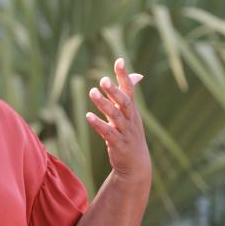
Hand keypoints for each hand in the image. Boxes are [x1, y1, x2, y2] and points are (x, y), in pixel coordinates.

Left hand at [84, 58, 151, 183]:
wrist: (136, 164)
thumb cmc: (130, 134)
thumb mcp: (130, 114)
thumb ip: (127, 95)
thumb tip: (136, 75)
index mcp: (132, 110)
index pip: (130, 90)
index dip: (125, 76)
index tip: (119, 61)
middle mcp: (130, 119)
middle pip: (125, 102)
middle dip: (115, 91)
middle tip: (104, 79)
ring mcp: (125, 132)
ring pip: (115, 116)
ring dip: (103, 104)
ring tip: (92, 92)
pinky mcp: (118, 144)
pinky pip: (107, 132)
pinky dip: (98, 124)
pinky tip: (88, 116)